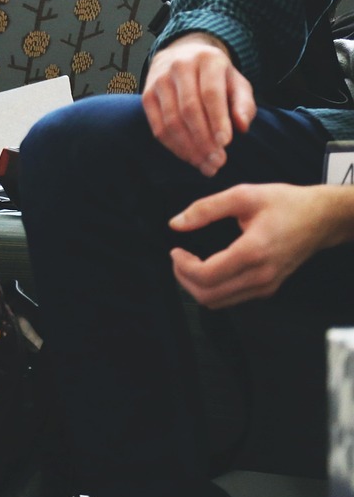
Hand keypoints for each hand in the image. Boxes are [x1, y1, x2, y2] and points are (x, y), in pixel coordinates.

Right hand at [141, 32, 255, 176]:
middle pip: (189, 109)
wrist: (182, 56)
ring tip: (205, 165)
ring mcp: (159, 81)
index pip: (210, 93)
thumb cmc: (216, 76)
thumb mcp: (236, 82)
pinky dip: (173, 146)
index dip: (217, 120)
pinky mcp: (147, 96)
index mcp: (207, 60)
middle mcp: (179, 67)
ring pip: (171, 121)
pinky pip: (158, 127)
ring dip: (188, 148)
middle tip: (218, 162)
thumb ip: (244, 104)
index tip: (226, 143)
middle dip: (204, 140)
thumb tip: (242, 126)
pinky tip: (189, 157)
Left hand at [169, 183, 353, 307]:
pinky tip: (209, 268)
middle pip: (208, 295)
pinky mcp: (268, 287)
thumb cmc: (286, 204)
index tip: (175, 251)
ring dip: (196, 286)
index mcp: (254, 251)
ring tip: (190, 264)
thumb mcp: (243, 195)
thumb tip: (176, 223)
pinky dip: (213, 288)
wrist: (322, 218)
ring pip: (218, 302)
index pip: (207, 275)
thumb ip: (206, 208)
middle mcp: (261, 274)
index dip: (182, 267)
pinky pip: (232, 298)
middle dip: (184, 279)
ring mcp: (266, 284)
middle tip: (179, 258)